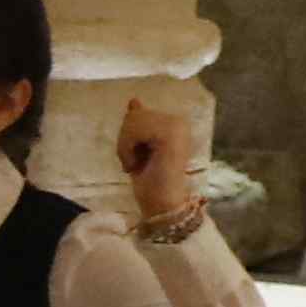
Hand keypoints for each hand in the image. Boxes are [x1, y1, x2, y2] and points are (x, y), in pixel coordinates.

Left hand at [116, 87, 208, 225]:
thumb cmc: (150, 181)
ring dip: (125, 146)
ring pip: (133, 120)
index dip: (128, 136)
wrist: (161, 204)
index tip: (137, 156)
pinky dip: (127, 148)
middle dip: (125, 141)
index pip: (138, 112)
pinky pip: (135, 129)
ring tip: (135, 164)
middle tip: (134, 161)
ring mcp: (177, 126)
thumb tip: (133, 101)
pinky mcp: (170, 134)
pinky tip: (136, 164)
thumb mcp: (138, 147)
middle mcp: (180, 121)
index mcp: (175, 123)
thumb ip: (138, 124)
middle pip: (134, 115)